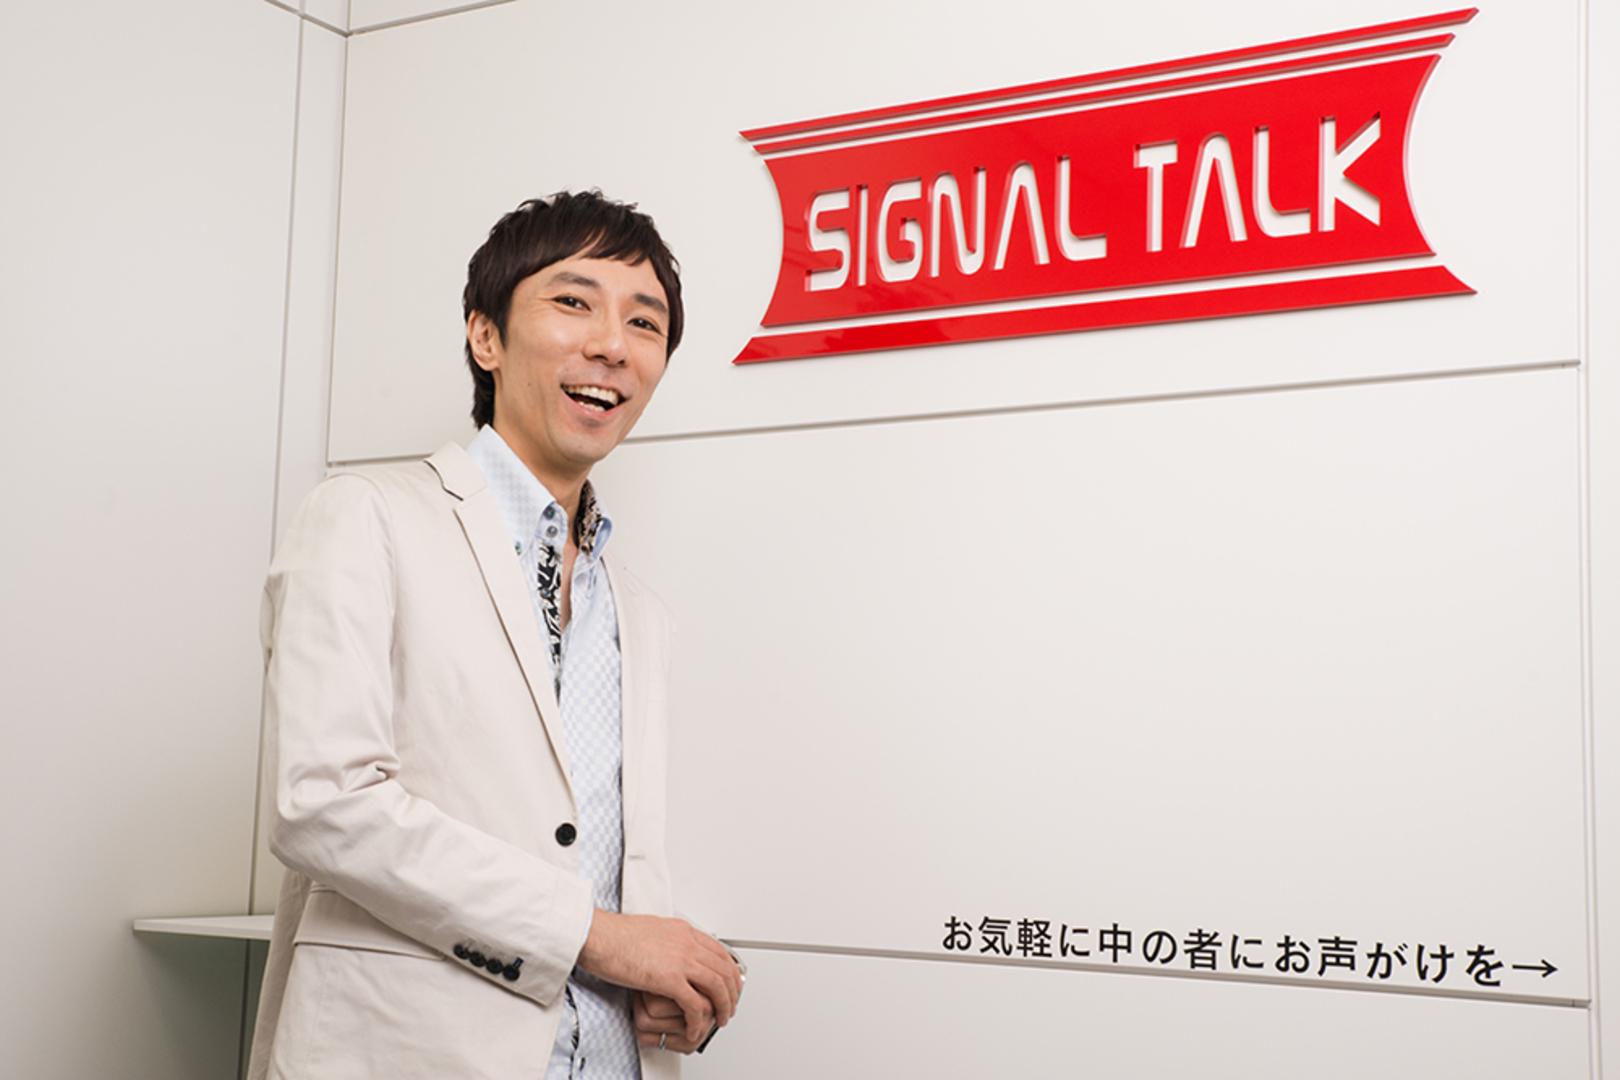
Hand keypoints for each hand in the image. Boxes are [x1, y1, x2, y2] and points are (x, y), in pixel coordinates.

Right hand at [578, 912, 742, 1042]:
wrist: (599, 936)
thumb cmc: (615, 934)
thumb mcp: (652, 930)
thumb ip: (668, 940)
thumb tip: (672, 950)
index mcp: (684, 931)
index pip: (720, 951)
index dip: (730, 971)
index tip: (731, 984)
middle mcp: (687, 943)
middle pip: (724, 969)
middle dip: (732, 992)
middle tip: (729, 1006)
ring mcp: (681, 960)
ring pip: (717, 986)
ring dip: (723, 1007)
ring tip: (720, 1019)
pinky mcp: (669, 979)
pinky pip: (695, 1004)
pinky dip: (700, 1019)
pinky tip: (696, 1028)